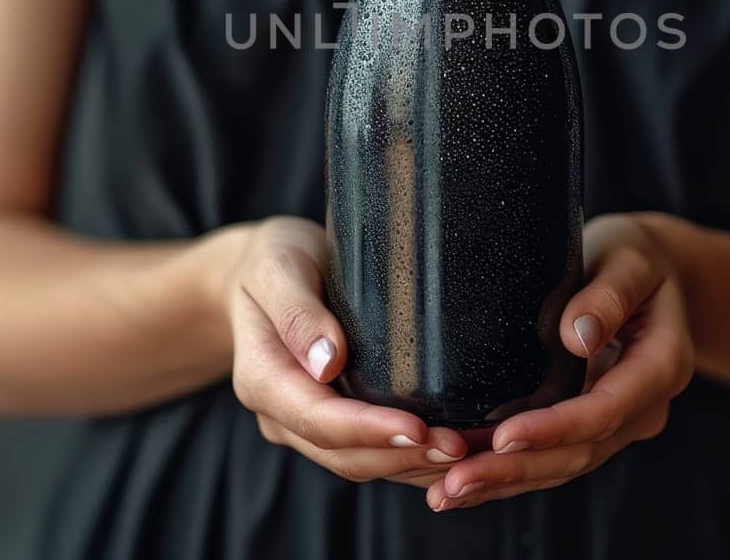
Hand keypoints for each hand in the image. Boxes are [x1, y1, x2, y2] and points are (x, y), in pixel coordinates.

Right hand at [227, 217, 467, 484]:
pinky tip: (454, 454)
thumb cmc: (271, 262)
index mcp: (263, 380)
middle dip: (403, 456)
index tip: (417, 429)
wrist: (260, 273)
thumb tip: (328, 362)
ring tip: (469, 455)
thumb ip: (298, 313)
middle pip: (345, 453)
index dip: (369, 429)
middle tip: (461, 447)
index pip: (318, 419)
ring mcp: (305, 425)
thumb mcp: (276, 269)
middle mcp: (282, 415)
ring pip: (361, 462)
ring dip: (414, 465)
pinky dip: (412, 459)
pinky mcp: (332, 423)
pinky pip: (371, 452)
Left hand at [425, 214, 693, 510]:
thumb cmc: (639, 259)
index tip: (503, 436)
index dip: (554, 427)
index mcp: (661, 366)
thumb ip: (608, 296)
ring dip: (503, 482)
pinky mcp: (589, 426)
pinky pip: (551, 457)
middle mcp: (642, 407)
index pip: (604, 409)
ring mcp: (617, 423)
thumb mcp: (631, 260)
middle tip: (454, 483)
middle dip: (515, 470)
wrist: (653, 275)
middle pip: (578, 452)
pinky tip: (462, 484)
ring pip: (561, 465)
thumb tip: (576, 336)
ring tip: (445, 493)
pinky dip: (508, 472)